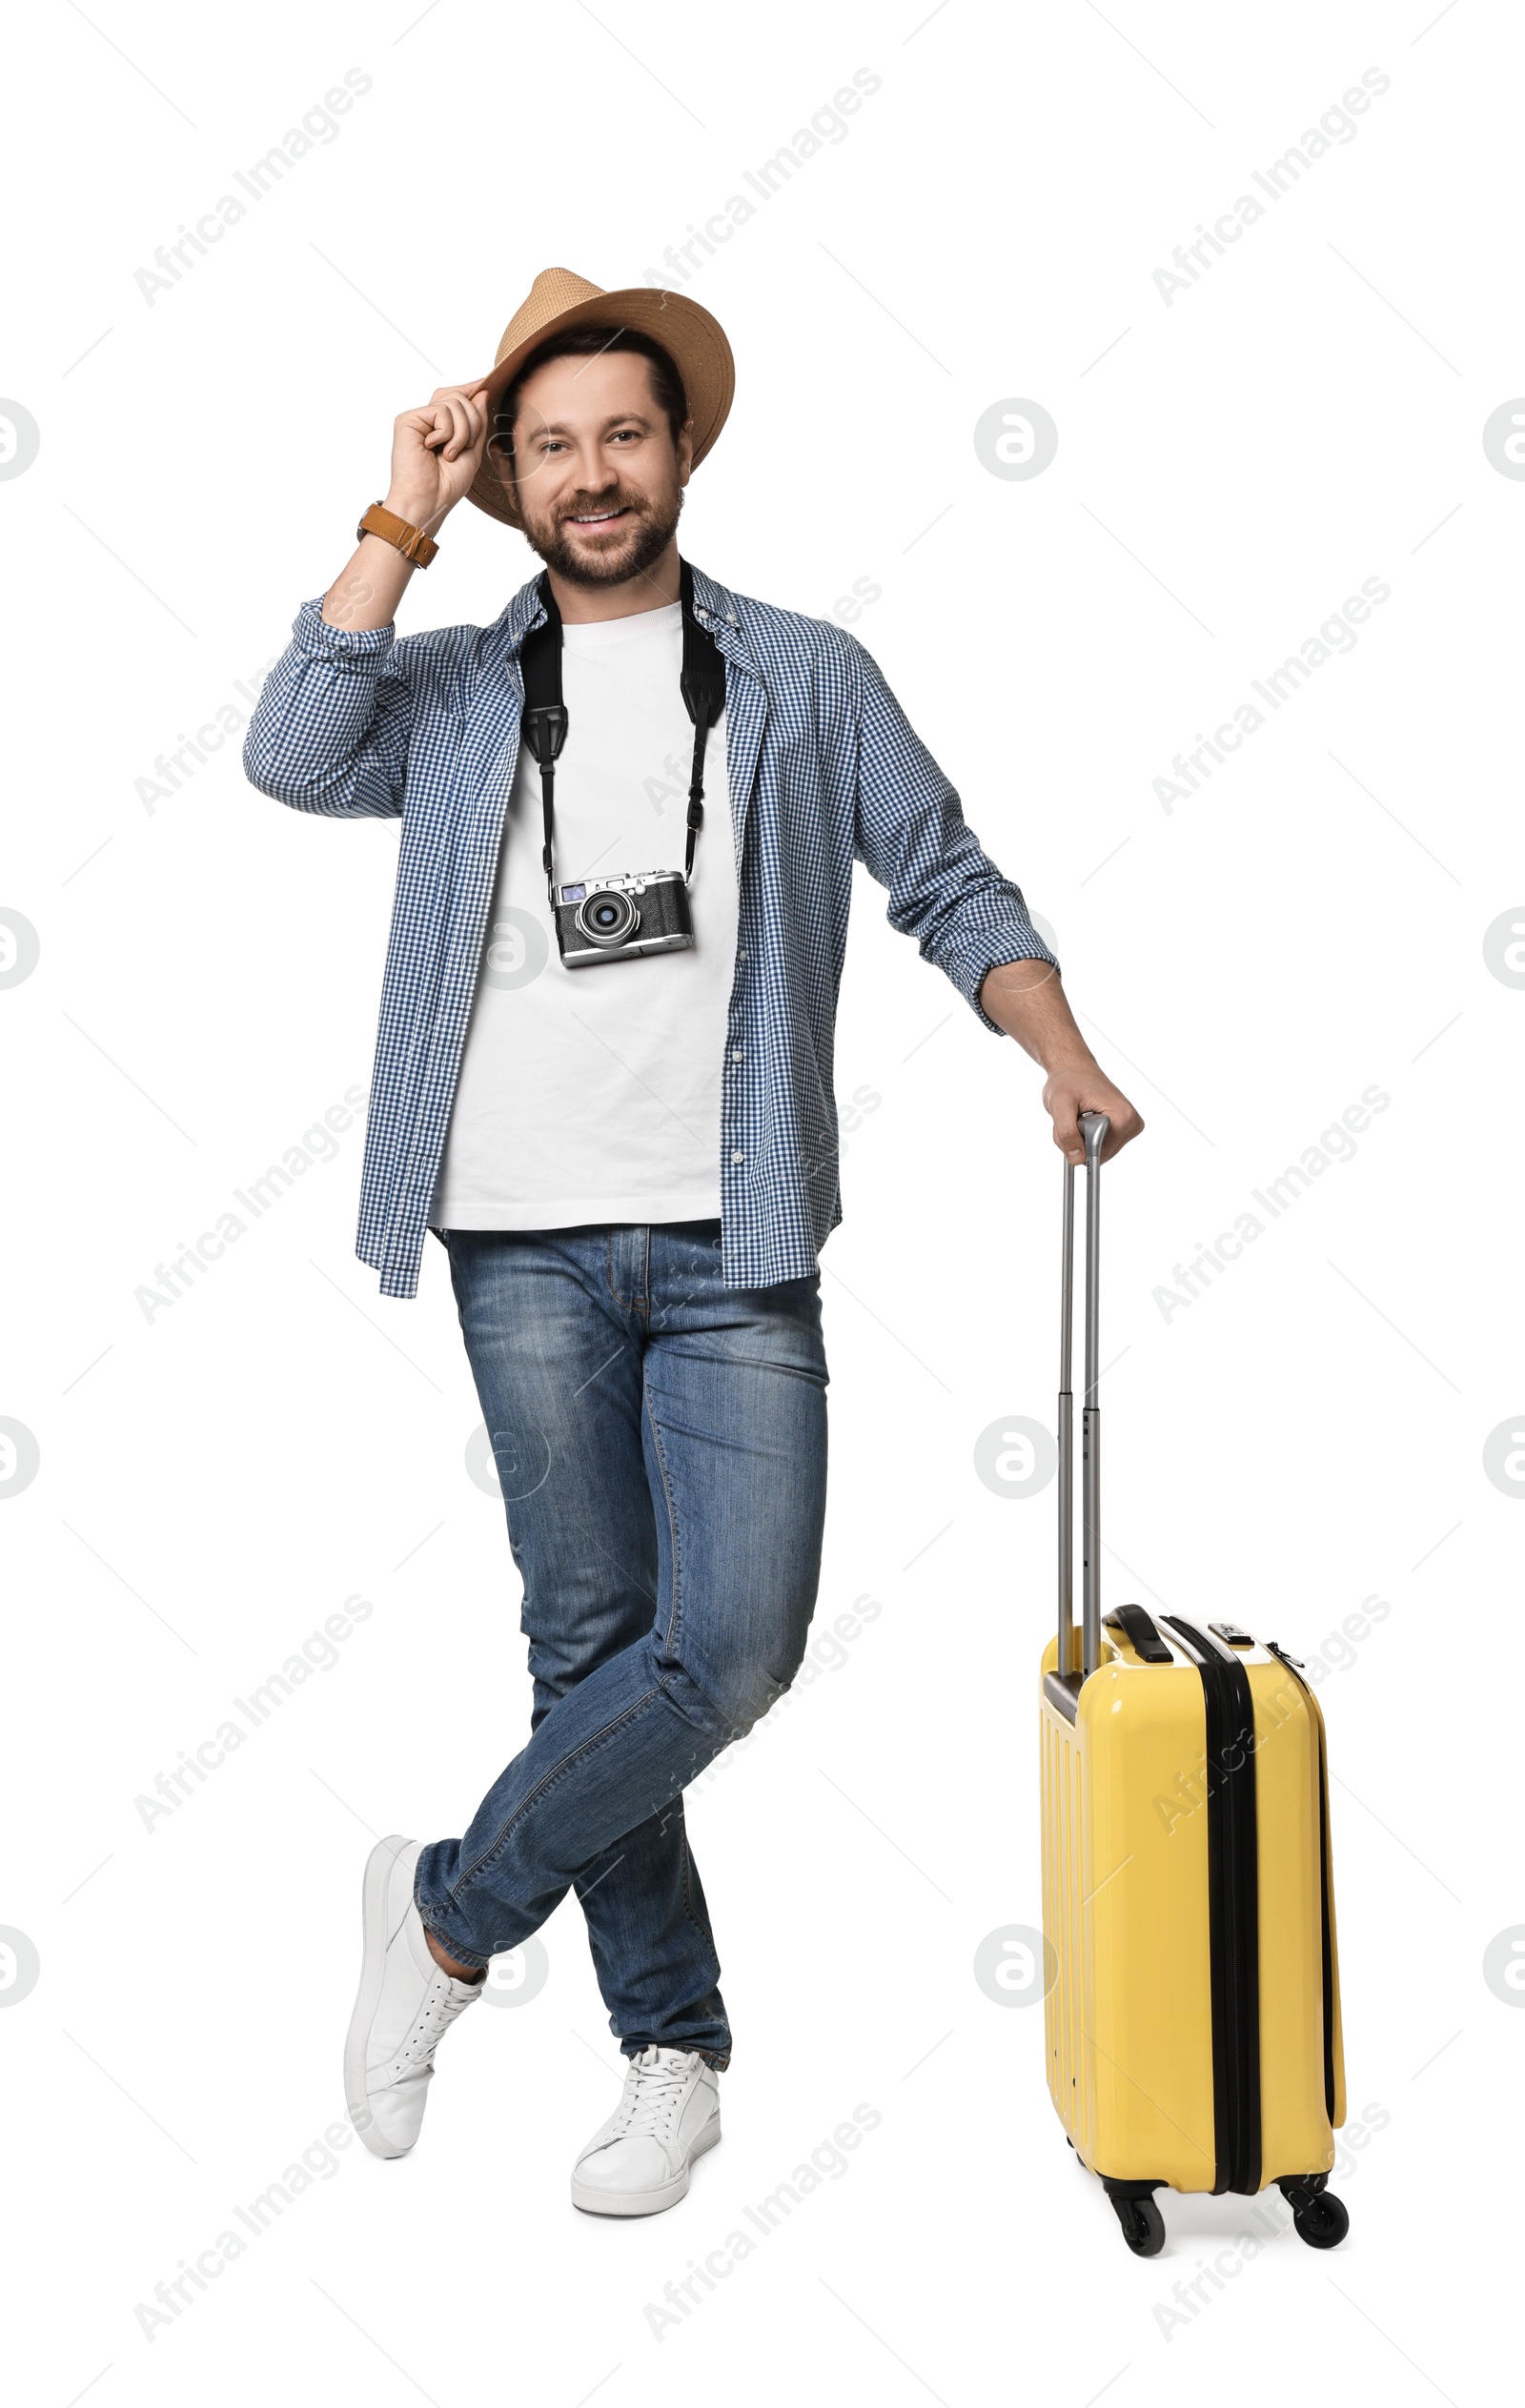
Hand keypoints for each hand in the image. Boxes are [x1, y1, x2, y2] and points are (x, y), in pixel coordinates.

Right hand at [384, 380, 493, 531]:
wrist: (429, 501)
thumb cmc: (447, 485)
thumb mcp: (472, 451)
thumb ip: (477, 422)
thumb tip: (481, 392)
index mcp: (440, 426)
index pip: (456, 398)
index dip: (471, 389)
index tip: (486, 382)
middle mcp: (427, 419)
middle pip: (460, 397)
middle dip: (473, 422)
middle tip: (464, 447)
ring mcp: (417, 418)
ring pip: (455, 403)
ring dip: (462, 432)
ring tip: (450, 453)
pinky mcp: (408, 419)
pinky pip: (441, 411)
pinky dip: (447, 433)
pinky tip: (434, 448)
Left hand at [1041, 1059, 1143, 1164]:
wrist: (1072, 1067)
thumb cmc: (1067, 1080)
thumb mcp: (1059, 1105)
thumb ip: (1066, 1134)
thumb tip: (1077, 1160)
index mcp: (1123, 1116)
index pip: (1100, 1154)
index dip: (1079, 1144)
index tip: (1075, 1120)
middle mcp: (1132, 1122)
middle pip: (1101, 1154)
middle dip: (1079, 1142)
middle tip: (1073, 1117)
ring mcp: (1130, 1126)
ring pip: (1098, 1152)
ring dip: (1080, 1139)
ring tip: (1078, 1116)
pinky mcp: (1123, 1128)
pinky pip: (1100, 1146)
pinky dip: (1084, 1137)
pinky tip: (1082, 1118)